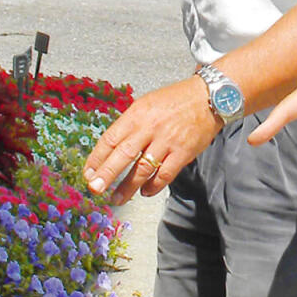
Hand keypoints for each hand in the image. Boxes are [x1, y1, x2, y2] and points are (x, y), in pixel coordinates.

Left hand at [82, 77, 221, 204]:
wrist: (209, 97)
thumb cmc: (174, 101)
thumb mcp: (146, 104)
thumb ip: (129, 125)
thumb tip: (111, 150)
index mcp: (136, 114)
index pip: (110, 139)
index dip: (97, 158)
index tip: (88, 174)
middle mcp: (150, 127)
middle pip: (123, 155)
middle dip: (106, 174)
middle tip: (94, 189)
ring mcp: (167, 141)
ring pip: (143, 169)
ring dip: (127, 187)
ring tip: (116, 199)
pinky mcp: (184, 152)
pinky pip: (165, 174)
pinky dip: (153, 186)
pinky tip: (144, 192)